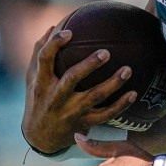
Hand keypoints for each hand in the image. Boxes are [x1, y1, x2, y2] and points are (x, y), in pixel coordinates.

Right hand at [22, 26, 137, 154]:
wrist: (40, 137)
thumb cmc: (37, 99)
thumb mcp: (31, 78)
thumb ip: (40, 52)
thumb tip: (53, 27)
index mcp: (41, 82)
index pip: (45, 59)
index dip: (55, 44)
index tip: (69, 32)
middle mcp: (56, 97)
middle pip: (72, 78)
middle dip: (89, 65)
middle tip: (106, 52)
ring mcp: (71, 111)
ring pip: (94, 97)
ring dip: (112, 84)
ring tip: (127, 69)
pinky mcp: (84, 123)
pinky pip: (105, 114)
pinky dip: (120, 105)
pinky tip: (133, 93)